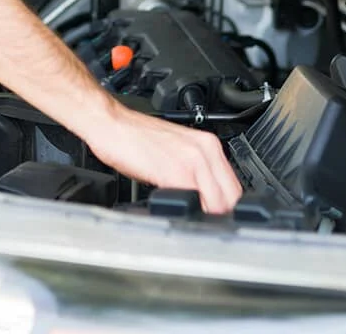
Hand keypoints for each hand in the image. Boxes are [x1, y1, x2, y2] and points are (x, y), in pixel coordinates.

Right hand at [85, 107, 242, 214]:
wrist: (111, 123)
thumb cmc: (136, 138)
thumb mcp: (176, 152)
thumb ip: (197, 171)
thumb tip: (207, 199)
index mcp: (208, 145)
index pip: (234, 188)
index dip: (225, 208)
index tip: (213, 216)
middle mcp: (206, 150)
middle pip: (231, 199)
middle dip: (218, 216)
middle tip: (200, 223)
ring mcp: (193, 160)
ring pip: (218, 205)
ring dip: (205, 218)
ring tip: (189, 220)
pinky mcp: (176, 172)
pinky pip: (195, 203)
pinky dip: (189, 214)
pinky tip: (176, 212)